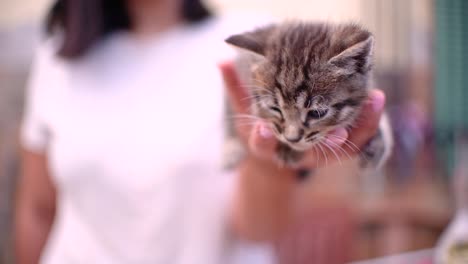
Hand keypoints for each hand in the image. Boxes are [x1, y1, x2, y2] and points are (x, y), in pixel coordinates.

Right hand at [219, 60, 384, 169]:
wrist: (281, 152)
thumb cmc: (264, 128)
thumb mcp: (247, 111)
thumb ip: (235, 87)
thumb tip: (220, 60)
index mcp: (268, 147)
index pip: (263, 146)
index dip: (263, 139)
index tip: (263, 129)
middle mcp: (295, 153)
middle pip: (310, 151)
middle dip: (325, 141)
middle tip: (337, 131)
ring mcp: (320, 152)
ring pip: (342, 148)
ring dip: (358, 127)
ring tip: (371, 101)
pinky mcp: (339, 147)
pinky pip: (358, 139)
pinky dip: (367, 122)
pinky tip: (374, 99)